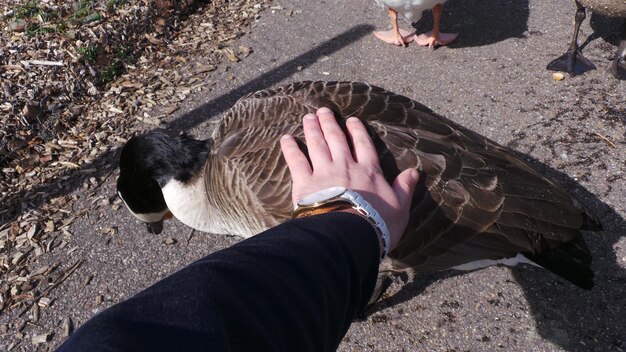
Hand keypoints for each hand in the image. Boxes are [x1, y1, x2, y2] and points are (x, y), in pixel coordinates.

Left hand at [280, 107, 418, 249]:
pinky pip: (296, 160)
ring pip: (317, 144)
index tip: (352, 120)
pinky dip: (290, 148)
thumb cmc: (377, 224)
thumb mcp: (400, 208)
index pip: (364, 145)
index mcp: (369, 171)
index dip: (357, 131)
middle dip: (330, 123)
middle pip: (337, 139)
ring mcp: (324, 172)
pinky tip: (286, 138)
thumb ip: (404, 188)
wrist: (348, 235)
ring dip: (313, 129)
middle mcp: (346, 165)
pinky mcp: (305, 183)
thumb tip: (415, 172)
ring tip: (309, 118)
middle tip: (323, 111)